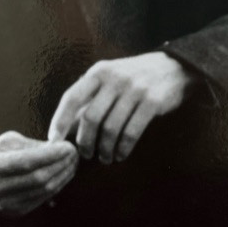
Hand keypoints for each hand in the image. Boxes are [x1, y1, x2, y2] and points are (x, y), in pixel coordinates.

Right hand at [0, 131, 77, 215]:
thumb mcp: (6, 143)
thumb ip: (31, 145)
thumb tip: (58, 149)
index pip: (25, 162)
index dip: (50, 154)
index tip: (67, 146)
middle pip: (37, 178)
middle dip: (60, 164)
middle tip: (74, 152)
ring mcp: (5, 204)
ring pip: (43, 190)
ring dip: (63, 175)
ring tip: (73, 162)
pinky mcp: (16, 212)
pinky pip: (43, 199)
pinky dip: (58, 186)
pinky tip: (65, 174)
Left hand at [48, 52, 195, 163]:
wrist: (173, 68)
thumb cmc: (134, 77)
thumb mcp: (110, 76)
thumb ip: (90, 95)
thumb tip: (66, 126)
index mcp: (99, 71)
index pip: (72, 97)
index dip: (60, 121)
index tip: (54, 140)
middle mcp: (115, 78)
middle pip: (90, 118)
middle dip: (85, 142)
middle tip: (86, 155)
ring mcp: (135, 89)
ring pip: (111, 128)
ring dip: (105, 149)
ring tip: (104, 158)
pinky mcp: (152, 102)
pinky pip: (132, 132)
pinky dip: (123, 148)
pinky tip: (120, 155)